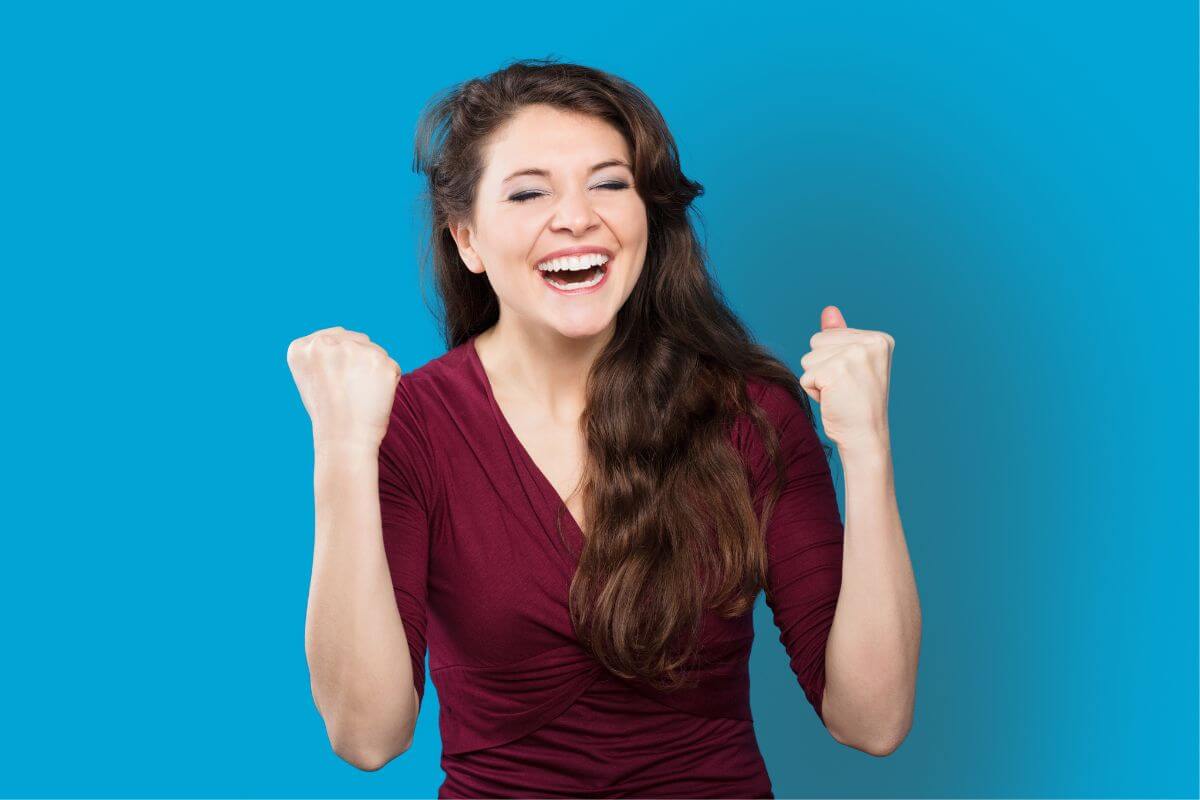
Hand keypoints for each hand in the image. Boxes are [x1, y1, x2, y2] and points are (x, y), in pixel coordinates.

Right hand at [286, 326, 401, 450]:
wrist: (344, 439)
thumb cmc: (328, 414)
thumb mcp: (312, 378)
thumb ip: (324, 355)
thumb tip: (347, 339)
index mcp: (301, 348)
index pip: (332, 338)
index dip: (340, 360)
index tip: (337, 381)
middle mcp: (324, 343)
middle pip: (356, 340)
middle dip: (360, 361)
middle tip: (351, 391)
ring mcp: (353, 350)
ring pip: (375, 351)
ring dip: (374, 370)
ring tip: (361, 395)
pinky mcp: (380, 361)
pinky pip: (392, 366)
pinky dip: (389, 381)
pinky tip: (375, 397)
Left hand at [798, 306, 893, 455]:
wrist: (865, 437)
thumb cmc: (858, 404)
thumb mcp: (851, 364)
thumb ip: (841, 335)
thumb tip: (829, 310)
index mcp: (879, 338)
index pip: (829, 335)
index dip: (833, 361)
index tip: (854, 380)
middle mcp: (870, 343)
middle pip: (816, 343)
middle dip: (822, 368)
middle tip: (845, 389)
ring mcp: (854, 355)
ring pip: (808, 359)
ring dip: (817, 380)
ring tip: (840, 395)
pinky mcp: (835, 371)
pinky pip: (805, 376)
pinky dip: (814, 392)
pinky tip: (834, 401)